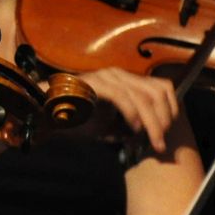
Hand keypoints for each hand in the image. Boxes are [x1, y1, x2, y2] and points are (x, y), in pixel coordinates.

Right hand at [63, 66, 180, 155]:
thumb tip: (147, 135)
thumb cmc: (72, 120)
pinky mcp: (97, 84)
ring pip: (144, 97)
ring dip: (152, 122)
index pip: (162, 87)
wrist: (43, 115)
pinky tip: (131, 129)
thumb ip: (128, 125)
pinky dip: (133, 116)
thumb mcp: (109, 125)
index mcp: (123, 81)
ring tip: (151, 139)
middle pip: (158, 92)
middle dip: (164, 119)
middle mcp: (118, 75)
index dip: (171, 109)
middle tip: (160, 140)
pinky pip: (124, 99)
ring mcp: (107, 77)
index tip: (167, 130)